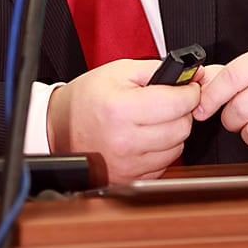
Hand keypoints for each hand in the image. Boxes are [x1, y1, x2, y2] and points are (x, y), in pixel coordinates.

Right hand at [47, 59, 201, 183]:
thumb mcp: (118, 71)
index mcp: (122, 109)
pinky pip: (164, 164)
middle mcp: (126, 140)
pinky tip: (147, 137)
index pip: (177, 103)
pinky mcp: (130, 177)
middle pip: (182, 127)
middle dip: (182, 111)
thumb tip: (189, 74)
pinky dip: (162, 150)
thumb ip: (156, 70)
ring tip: (154, 120)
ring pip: (177, 148)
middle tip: (169, 102)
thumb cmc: (86, 98)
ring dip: (173, 132)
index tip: (189, 87)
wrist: (58, 127)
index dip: (190, 92)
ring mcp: (128, 163)